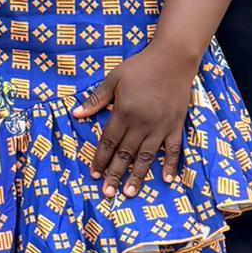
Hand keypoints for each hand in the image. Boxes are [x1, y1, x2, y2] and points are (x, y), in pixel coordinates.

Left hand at [76, 40, 198, 198]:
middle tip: (108, 194)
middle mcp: (142, 123)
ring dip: (137, 176)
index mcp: (124, 112)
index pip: (109, 142)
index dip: (100, 159)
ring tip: (129, 193)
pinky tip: (166, 180)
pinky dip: (170, 165)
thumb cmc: (140, 67)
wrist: (173, 58)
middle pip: (125, 154)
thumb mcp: (114, 79)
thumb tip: (76, 114)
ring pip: (147, 156)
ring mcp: (161, 126)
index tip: (94, 175)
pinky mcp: (176, 125)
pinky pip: (173, 149)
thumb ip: (96, 99)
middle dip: (115, 175)